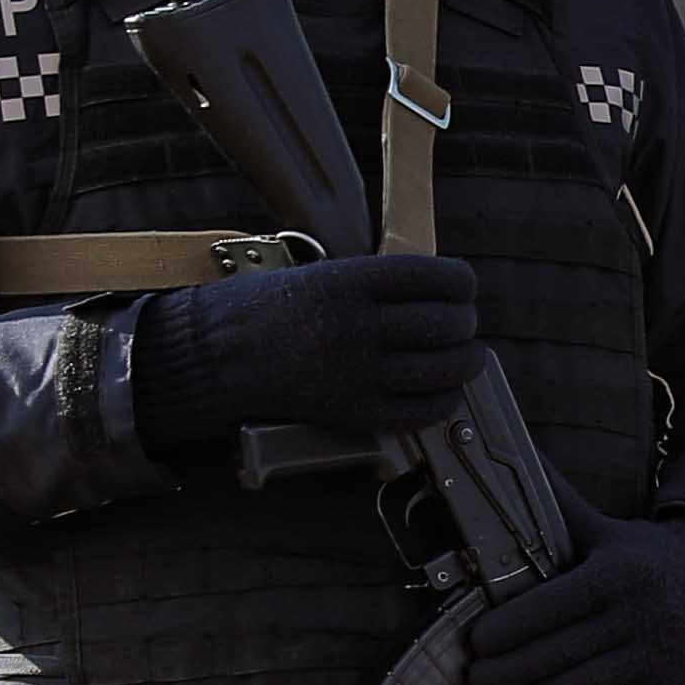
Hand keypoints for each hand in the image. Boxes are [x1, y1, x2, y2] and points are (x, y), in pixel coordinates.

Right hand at [134, 253, 481, 460]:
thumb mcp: (320, 274)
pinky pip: (421, 410)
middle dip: (465, 324)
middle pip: (446, 324)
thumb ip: (374, 285)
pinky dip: (444, 400)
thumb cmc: (267, 308)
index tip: (463, 289)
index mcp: (351, 281)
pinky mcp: (354, 410)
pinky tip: (444, 391)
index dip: (462, 284)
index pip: (437, 278)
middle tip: (463, 326)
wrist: (217, 353)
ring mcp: (358, 371)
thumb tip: (434, 294)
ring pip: (443, 369)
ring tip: (467, 357)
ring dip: (466, 362)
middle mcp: (359, 325)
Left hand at [463, 515, 684, 684]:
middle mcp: (639, 616)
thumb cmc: (648, 560)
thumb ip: (559, 506)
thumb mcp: (608, 531)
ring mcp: (657, 659)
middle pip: (551, 658)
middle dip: (501, 676)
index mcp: (616, 574)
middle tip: (475, 682)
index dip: (502, 631)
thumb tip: (510, 455)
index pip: (546, 608)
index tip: (475, 642)